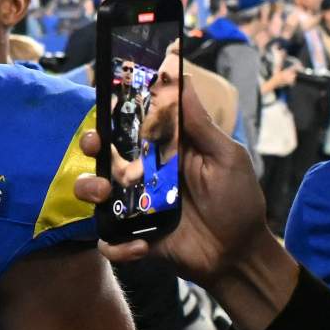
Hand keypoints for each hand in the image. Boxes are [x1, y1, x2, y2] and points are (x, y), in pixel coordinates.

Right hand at [74, 75, 271, 288]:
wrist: (240, 254)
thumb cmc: (236, 200)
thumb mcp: (225, 156)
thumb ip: (199, 122)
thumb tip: (181, 75)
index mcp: (161, 150)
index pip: (127, 125)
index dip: (110, 113)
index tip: (105, 104)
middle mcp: (140, 174)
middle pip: (101, 153)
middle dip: (90, 145)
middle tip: (96, 147)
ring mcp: (132, 205)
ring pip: (91, 192)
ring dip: (89, 188)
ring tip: (105, 194)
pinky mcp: (131, 236)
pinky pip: (108, 240)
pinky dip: (117, 245)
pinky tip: (142, 246)